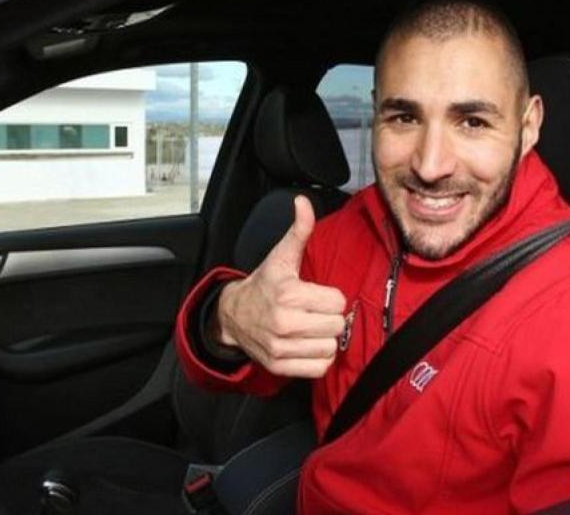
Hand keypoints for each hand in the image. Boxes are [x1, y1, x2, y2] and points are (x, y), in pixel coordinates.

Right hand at [215, 195, 345, 377]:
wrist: (232, 316)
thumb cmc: (264, 284)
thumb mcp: (281, 256)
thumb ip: (299, 230)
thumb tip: (303, 202)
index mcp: (288, 293)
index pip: (338, 301)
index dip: (330, 297)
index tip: (316, 295)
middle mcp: (284, 322)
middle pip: (337, 325)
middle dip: (330, 318)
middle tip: (315, 311)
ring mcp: (281, 347)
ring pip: (331, 347)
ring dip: (325, 338)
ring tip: (311, 328)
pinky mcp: (280, 366)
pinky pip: (319, 367)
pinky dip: (318, 358)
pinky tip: (307, 344)